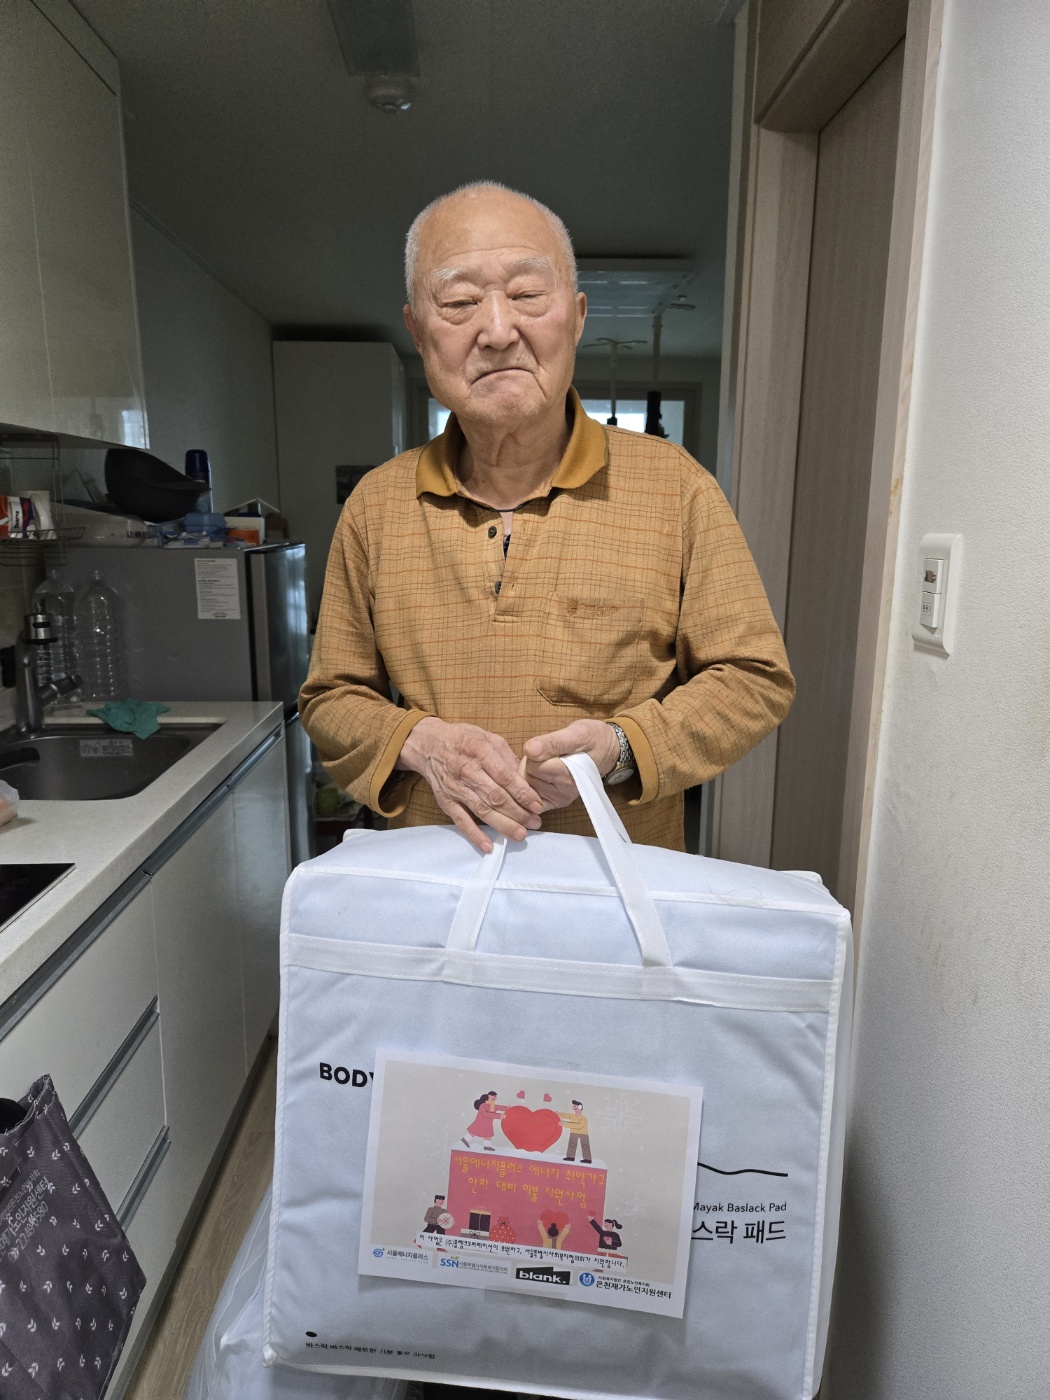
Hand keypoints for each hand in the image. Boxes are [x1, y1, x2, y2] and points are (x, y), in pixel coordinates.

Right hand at [396, 717, 542, 852]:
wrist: (428, 745)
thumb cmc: (462, 739)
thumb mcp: (488, 737)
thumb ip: (507, 757)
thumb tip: (527, 776)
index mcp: (479, 751)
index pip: (505, 776)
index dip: (523, 793)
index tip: (537, 805)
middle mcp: (467, 771)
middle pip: (496, 797)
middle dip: (518, 812)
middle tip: (535, 822)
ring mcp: (455, 788)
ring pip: (482, 811)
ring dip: (503, 825)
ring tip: (520, 834)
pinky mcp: (446, 801)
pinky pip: (461, 821)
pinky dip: (474, 835)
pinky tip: (489, 846)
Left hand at [521, 719, 620, 811]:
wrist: (608, 750)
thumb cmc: (593, 738)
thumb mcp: (577, 732)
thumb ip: (553, 742)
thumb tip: (529, 749)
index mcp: (569, 774)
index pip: (532, 765)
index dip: (535, 752)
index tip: (548, 746)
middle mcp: (565, 792)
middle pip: (528, 776)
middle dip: (532, 763)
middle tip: (548, 754)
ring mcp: (560, 799)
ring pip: (528, 785)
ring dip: (532, 773)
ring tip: (548, 763)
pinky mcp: (556, 802)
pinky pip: (532, 799)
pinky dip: (531, 788)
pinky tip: (540, 777)